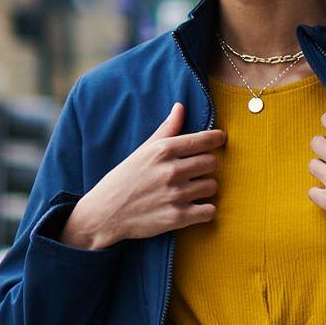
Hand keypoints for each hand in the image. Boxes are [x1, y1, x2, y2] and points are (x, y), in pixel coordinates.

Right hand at [62, 102, 225, 246]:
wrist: (105, 214)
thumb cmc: (124, 179)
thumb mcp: (142, 151)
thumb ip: (166, 130)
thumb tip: (181, 107)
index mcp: (163, 150)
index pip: (203, 140)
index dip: (216, 138)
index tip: (220, 139)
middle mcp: (171, 170)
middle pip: (212, 163)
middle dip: (206, 166)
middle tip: (195, 172)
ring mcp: (175, 195)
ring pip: (212, 186)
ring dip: (205, 188)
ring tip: (191, 190)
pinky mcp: (177, 217)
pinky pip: (209, 211)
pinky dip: (205, 210)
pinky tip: (194, 207)